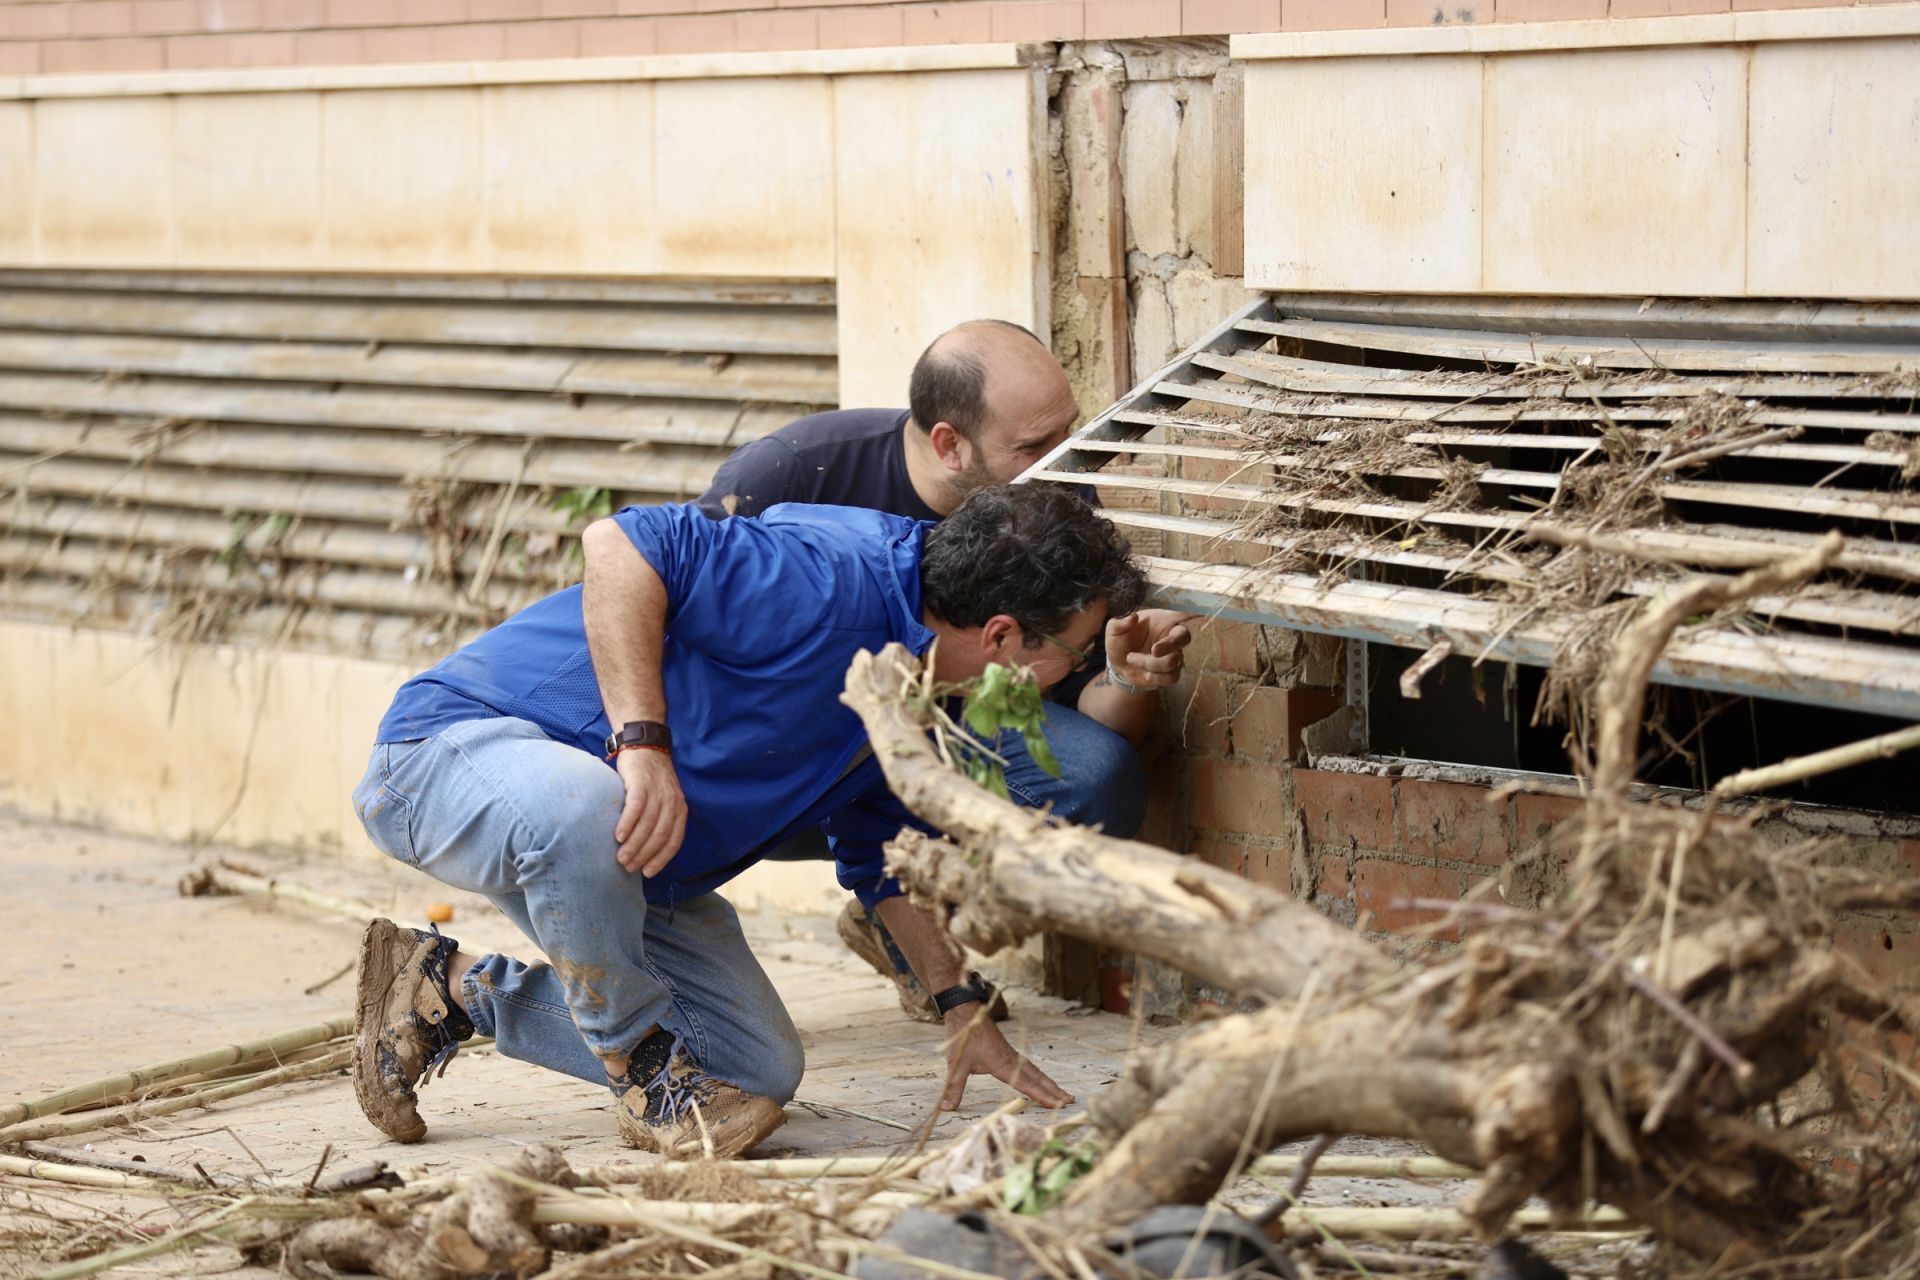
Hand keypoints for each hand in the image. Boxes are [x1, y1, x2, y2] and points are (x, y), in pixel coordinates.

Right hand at [612, 748, 686, 876]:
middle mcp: (672, 802)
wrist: (646, 746)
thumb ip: (659, 820)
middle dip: (644, 855)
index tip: (648, 873)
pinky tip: (618, 836)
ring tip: (621, 858)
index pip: (674, 840)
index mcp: (679, 809)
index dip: (661, 859)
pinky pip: (636, 807)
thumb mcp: (663, 800)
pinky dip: (627, 824)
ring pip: (648, 824)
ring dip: (634, 844)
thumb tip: (644, 850)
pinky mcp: (641, 783)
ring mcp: (657, 792)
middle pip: (660, 835)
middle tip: (628, 867)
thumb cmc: (651, 779)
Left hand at [940, 1011, 1074, 1110]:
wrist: (965, 1009)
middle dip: (1054, 1090)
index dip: (1042, 1096)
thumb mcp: (955, 1063)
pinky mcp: (1007, 1050)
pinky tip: (1040, 1079)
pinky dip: (1039, 1075)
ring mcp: (1011, 1054)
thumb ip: (953, 1087)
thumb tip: (946, 1108)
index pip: (1026, 1084)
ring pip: (1035, 1070)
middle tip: (1071, 1100)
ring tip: (1063, 1093)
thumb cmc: (962, 1035)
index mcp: (1002, 1063)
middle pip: (1038, 1077)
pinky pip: (1028, 1065)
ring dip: (1049, 1082)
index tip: (1058, 1104)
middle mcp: (1011, 1059)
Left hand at [1103, 609, 1193, 693]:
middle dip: (1168, 645)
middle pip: (1184, 637)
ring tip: (1131, 659)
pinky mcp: (1172, 672)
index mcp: (1163, 620)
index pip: (1183, 611)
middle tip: (1153, 650)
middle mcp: (1172, 636)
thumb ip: (1120, 622)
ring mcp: (1175, 655)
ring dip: (1149, 664)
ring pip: (1173, 662)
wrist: (1119, 665)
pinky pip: (1171, 677)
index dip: (1193, 610)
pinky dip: (1153, 677)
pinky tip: (1143, 672)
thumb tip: (1132, 617)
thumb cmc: (1120, 642)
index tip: (1199, 608)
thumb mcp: (1114, 631)